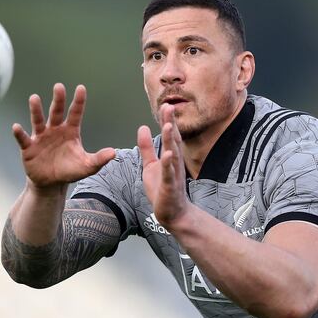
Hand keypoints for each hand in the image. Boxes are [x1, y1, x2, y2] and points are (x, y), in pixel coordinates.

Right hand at [12, 83, 114, 190]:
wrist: (51, 183)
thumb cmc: (69, 170)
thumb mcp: (87, 166)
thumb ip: (99, 159)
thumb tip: (114, 152)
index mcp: (70, 131)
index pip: (75, 113)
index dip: (78, 101)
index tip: (81, 88)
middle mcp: (55, 130)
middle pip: (57, 112)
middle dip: (58, 99)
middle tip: (59, 86)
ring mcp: (41, 137)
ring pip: (38, 120)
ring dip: (36, 110)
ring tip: (34, 98)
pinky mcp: (29, 147)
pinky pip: (24, 138)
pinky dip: (20, 133)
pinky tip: (16, 127)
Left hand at [137, 103, 189, 225]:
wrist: (173, 213)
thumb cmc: (162, 189)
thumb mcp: (150, 165)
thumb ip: (146, 147)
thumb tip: (142, 128)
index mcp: (169, 156)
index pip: (168, 135)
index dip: (166, 120)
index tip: (165, 105)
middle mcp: (174, 162)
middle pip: (172, 140)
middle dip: (170, 123)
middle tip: (168, 107)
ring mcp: (173, 174)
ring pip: (172, 154)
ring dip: (170, 140)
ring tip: (168, 125)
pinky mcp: (169, 186)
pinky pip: (169, 174)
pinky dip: (168, 164)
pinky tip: (167, 154)